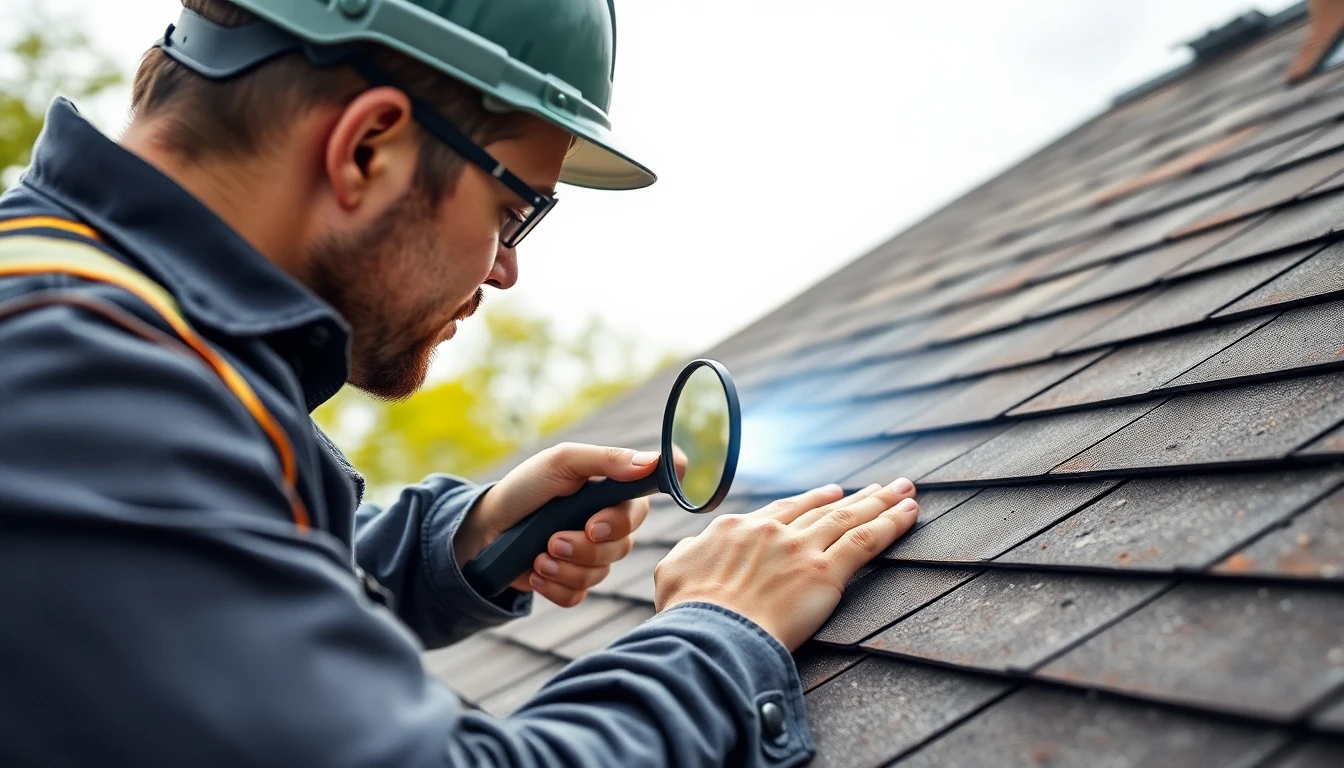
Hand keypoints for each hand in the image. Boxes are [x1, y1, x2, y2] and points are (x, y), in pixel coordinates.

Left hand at [456, 443, 657, 606]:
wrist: (487, 527)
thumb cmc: (526, 487)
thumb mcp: (562, 462)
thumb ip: (607, 460)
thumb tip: (653, 462)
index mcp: (613, 491)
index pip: (646, 501)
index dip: (630, 515)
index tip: (598, 523)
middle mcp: (610, 523)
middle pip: (622, 545)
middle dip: (585, 546)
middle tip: (554, 539)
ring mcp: (593, 554)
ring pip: (600, 573)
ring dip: (565, 566)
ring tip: (538, 555)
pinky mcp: (574, 581)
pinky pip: (579, 594)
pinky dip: (555, 587)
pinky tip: (535, 572)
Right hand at [653, 480, 918, 650]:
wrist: (709, 635)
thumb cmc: (687, 613)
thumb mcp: (673, 572)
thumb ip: (691, 553)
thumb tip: (697, 548)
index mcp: (736, 528)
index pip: (781, 509)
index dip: (810, 501)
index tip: (830, 495)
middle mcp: (772, 530)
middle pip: (822, 508)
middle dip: (854, 497)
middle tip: (879, 487)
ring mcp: (801, 548)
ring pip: (849, 517)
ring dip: (880, 501)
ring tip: (903, 490)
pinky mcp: (825, 572)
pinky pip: (866, 541)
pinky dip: (891, 524)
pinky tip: (910, 512)